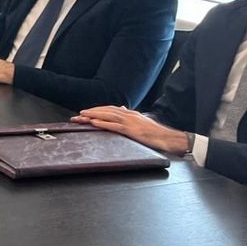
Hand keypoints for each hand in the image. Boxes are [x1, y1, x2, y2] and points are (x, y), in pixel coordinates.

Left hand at [72, 106, 190, 155]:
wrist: (169, 138)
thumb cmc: (156, 132)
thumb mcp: (142, 121)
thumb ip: (130, 115)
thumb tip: (121, 108)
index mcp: (130, 113)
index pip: (110, 109)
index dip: (97, 110)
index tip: (86, 112)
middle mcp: (129, 115)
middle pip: (106, 110)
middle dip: (91, 112)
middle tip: (78, 115)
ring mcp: (130, 121)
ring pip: (107, 116)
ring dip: (93, 115)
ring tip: (82, 117)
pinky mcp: (131, 130)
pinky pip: (114, 125)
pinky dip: (102, 123)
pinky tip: (94, 123)